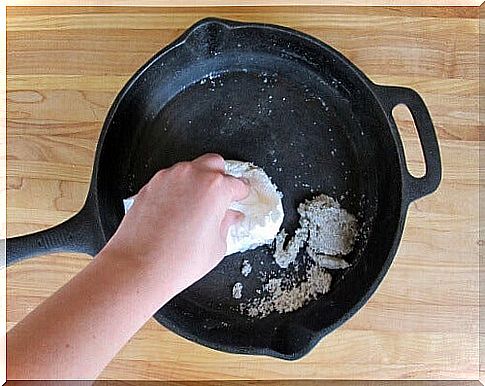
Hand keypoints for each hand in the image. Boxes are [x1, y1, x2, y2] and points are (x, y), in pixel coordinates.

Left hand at [100, 153, 248, 295]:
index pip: (237, 183)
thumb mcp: (216, 246)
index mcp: (215, 188)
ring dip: (197, 182)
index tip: (239, 199)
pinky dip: (177, 189)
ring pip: (190, 169)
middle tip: (221, 199)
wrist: (139, 267)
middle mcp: (192, 176)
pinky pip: (170, 180)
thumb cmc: (175, 261)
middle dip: (221, 178)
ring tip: (196, 208)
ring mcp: (169, 178)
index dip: (241, 194)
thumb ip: (226, 224)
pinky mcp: (150, 185)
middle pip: (215, 163)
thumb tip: (229, 218)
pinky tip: (177, 212)